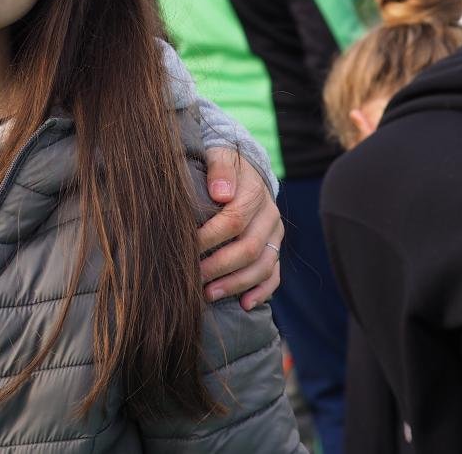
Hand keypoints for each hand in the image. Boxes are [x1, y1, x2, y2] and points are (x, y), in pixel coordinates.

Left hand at [196, 146, 282, 310]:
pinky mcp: (275, 249)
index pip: (233, 221)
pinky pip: (274, 275)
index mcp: (255, 194)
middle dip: (219, 266)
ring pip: (262, 266)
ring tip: (208, 294)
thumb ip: (220, 169)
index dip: (209, 237)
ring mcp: (275, 236)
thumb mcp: (219, 155)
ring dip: (236, 284)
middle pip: (248, 248)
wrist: (243, 168)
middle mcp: (269, 217)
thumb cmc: (220, 165)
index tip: (186, 248)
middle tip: (192, 278)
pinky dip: (261, 292)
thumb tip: (220, 193)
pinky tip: (244, 305)